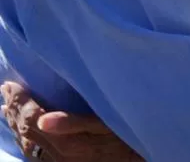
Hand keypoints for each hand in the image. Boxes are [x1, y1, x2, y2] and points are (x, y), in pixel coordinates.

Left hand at [1, 82, 140, 161]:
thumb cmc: (128, 140)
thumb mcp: (108, 126)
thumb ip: (75, 123)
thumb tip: (43, 119)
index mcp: (66, 142)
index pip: (33, 118)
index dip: (21, 100)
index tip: (11, 84)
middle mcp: (56, 155)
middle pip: (26, 130)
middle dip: (14, 109)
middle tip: (5, 90)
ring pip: (27, 143)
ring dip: (15, 123)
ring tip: (7, 108)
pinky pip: (33, 153)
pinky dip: (24, 138)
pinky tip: (24, 132)